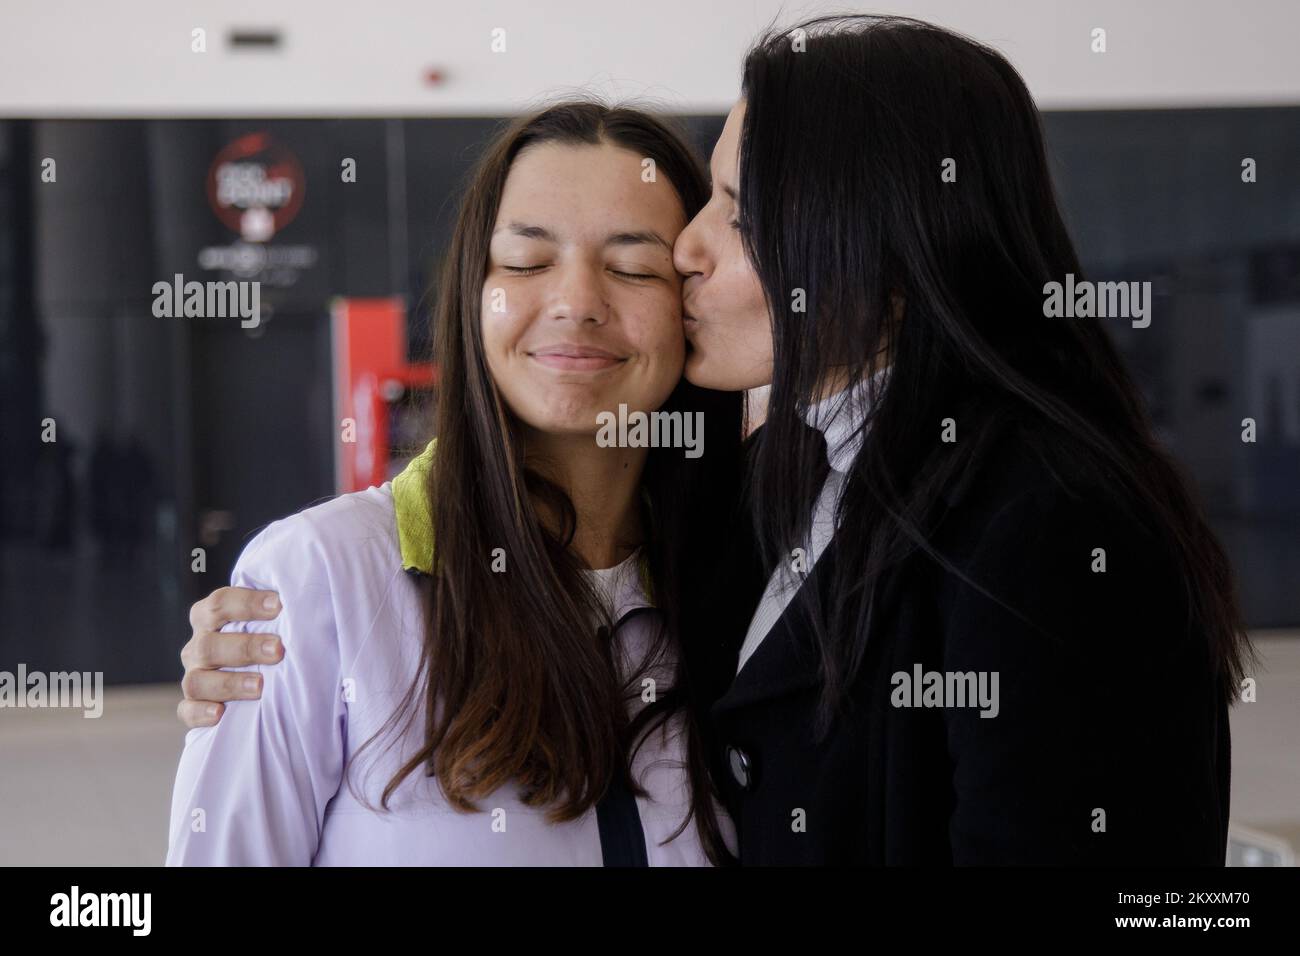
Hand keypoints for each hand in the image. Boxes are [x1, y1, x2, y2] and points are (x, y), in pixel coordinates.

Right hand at [178, 587, 284, 727]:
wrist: (260, 677)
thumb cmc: (272, 639)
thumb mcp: (274, 621)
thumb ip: (282, 610)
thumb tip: (309, 596)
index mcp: (212, 617)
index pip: (219, 603)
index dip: (246, 603)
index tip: (278, 606)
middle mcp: (199, 646)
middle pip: (209, 644)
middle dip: (246, 647)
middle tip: (278, 649)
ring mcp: (195, 677)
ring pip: (196, 680)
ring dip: (229, 683)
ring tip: (260, 686)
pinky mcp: (193, 706)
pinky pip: (187, 711)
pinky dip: (200, 712)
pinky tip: (219, 714)